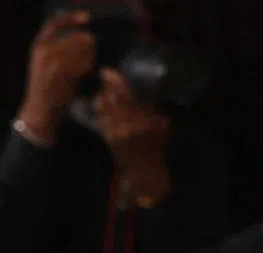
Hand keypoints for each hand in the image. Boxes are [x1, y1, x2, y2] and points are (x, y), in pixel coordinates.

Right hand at [18, 10, 95, 143]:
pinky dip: (87, 68)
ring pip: (82, 51)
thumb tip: (86, 38)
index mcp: (38, 46)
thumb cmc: (46, 89)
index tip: (86, 18)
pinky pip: (82, 64)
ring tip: (87, 66)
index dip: (72, 18)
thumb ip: (62, 49)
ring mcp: (51, 62)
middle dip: (88, 44)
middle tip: (92, 51)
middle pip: (76, 38)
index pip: (56, 24)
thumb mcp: (47, 64)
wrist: (38, 113)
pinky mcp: (61, 75)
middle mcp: (42, 51)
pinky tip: (85, 74)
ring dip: (89, 57)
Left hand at [95, 69, 171, 203]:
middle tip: (105, 73)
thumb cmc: (157, 146)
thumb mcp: (161, 125)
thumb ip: (151, 109)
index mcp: (142, 119)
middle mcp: (126, 124)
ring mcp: (115, 132)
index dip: (115, 82)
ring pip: (104, 109)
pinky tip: (100, 101)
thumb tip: (146, 89)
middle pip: (112, 100)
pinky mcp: (108, 139)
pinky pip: (101, 118)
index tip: (108, 71)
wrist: (144, 171)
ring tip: (104, 86)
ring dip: (102, 96)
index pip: (126, 96)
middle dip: (107, 86)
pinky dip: (100, 109)